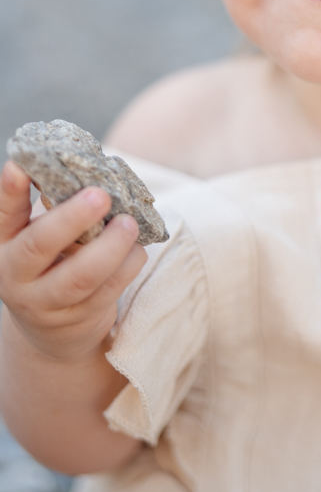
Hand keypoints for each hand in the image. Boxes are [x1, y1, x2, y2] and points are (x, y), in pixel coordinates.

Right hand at [0, 160, 145, 362]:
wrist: (53, 326)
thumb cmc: (53, 260)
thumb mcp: (43, 233)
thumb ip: (57, 204)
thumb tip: (86, 165)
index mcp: (6, 243)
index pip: (5, 214)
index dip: (10, 191)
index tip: (19, 167)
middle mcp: (17, 274)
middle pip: (39, 246)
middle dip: (71, 219)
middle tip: (100, 195)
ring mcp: (45, 302)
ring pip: (79, 278)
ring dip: (109, 248)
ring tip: (128, 224)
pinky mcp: (77, 319)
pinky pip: (107, 292)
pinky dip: (127, 267)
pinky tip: (137, 249)